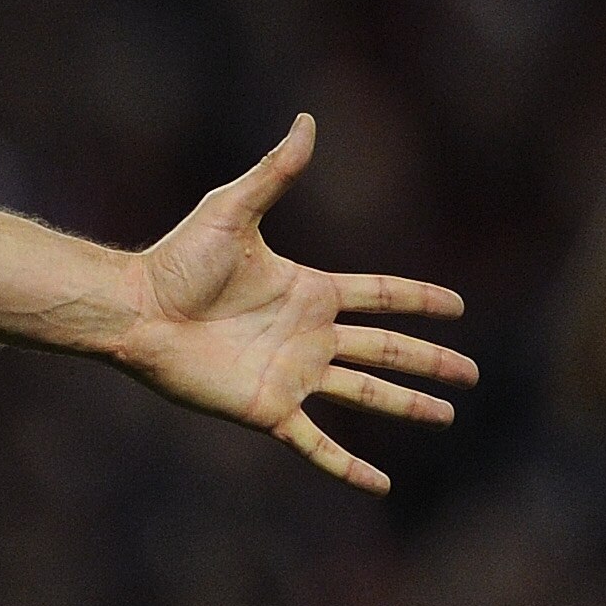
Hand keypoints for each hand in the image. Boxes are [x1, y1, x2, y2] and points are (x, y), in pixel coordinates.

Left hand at [116, 113, 474, 492]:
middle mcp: (307, 334)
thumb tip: (306, 121)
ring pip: (366, 395)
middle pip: (385, 350)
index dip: (419, 300)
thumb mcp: (232, 211)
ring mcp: (291, 374)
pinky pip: (317, 444)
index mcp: (308, 290)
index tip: (458, 306)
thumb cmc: (175, 260)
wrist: (135, 309)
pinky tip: (379, 484)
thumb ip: (274, 172)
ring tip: (446, 416)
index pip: (380, 296)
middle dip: (429, 361)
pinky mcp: (268, 408)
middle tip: (470, 373)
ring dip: (407, 407)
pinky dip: (348, 466)